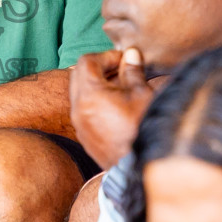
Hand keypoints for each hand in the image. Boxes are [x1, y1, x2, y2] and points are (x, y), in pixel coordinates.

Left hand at [71, 49, 152, 170]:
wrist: (141, 167)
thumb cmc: (143, 128)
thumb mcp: (142, 94)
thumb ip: (133, 71)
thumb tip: (131, 55)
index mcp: (89, 94)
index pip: (87, 62)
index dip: (106, 56)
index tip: (124, 60)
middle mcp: (78, 108)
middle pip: (79, 75)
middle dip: (99, 68)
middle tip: (121, 71)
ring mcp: (79, 124)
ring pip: (79, 94)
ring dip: (96, 85)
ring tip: (121, 89)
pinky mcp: (84, 137)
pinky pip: (83, 111)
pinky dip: (94, 102)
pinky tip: (116, 107)